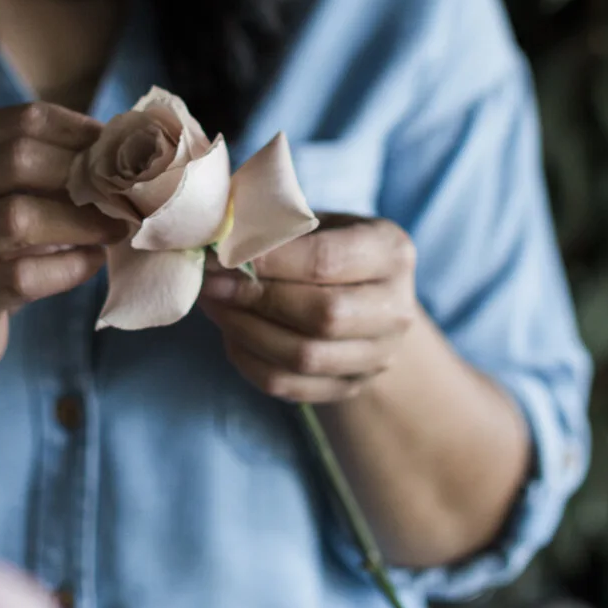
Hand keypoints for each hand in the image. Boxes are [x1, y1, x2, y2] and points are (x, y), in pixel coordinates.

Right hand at [0, 103, 129, 382]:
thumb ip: (41, 171)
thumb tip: (121, 149)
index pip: (22, 121)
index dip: (80, 132)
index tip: (119, 152)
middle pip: (20, 160)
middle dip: (84, 175)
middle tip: (126, 194)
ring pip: (18, 216)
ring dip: (81, 221)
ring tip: (116, 229)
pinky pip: (22, 277)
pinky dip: (69, 267)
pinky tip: (92, 263)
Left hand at [198, 214, 420, 402]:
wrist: (365, 297)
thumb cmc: (330, 245)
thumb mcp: (317, 221)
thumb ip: (278, 223)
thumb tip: (219, 234)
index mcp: (391, 252)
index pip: (327, 261)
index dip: (270, 260)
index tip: (224, 254)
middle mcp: (396, 309)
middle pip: (323, 315)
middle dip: (256, 299)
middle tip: (211, 282)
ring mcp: (378, 355)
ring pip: (304, 357)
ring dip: (246, 331)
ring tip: (215, 304)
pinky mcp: (351, 386)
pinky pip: (290, 385)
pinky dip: (250, 361)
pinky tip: (230, 333)